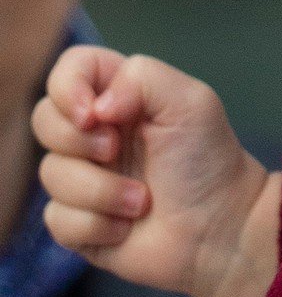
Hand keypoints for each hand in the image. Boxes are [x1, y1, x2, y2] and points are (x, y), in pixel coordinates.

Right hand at [31, 45, 280, 296]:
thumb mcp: (190, 101)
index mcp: (120, 95)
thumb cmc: (208, 159)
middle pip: (44, 119)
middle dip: (78, 141)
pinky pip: (57, 218)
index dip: (68, 87)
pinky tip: (128, 226)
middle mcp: (95, 132)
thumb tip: (95, 109)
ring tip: (142, 200)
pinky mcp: (78, 222)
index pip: (70, 69)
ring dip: (101, 191)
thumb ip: (142, 79)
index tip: (93, 114)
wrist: (221, 227)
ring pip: (51, 174)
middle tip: (116, 151)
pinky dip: (97, 224)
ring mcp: (84, 177)